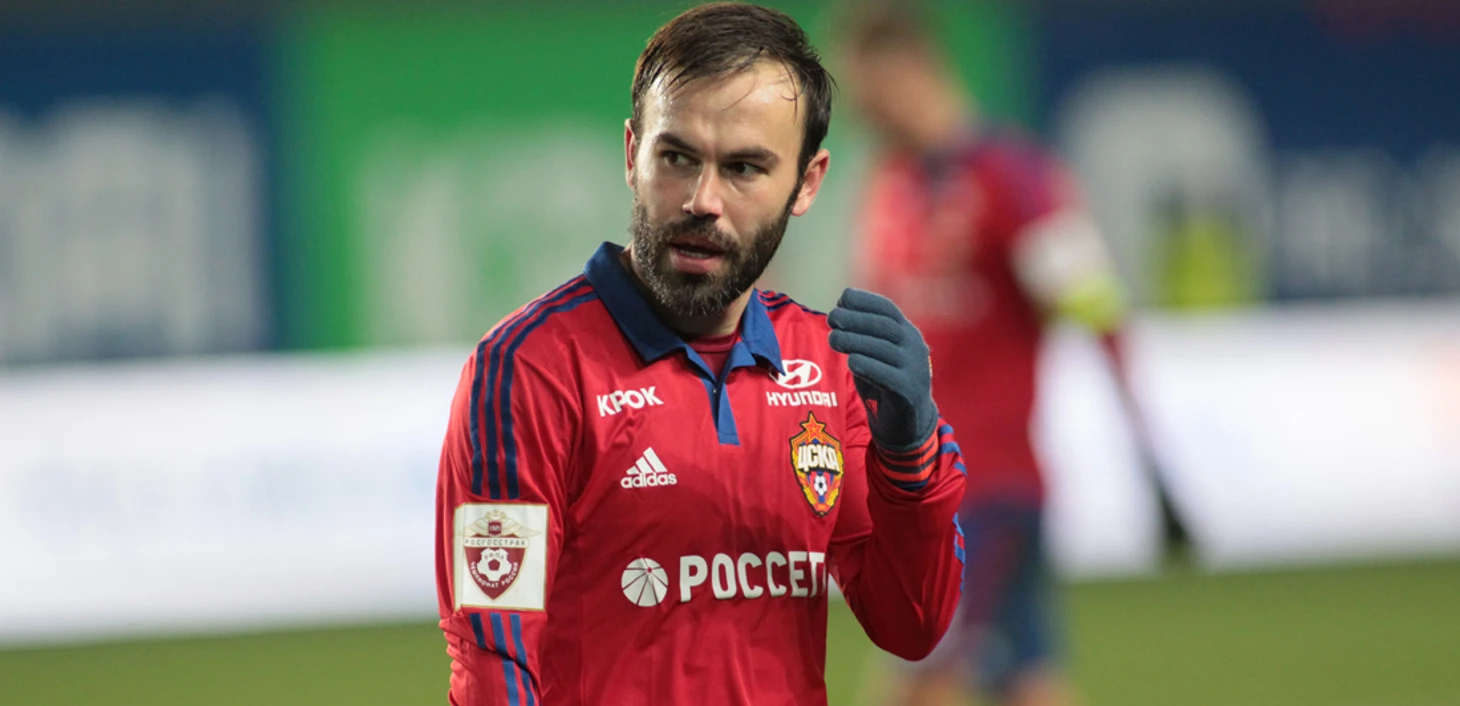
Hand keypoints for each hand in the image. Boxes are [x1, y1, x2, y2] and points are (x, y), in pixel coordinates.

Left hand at [827, 288, 937, 450]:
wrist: (907, 422)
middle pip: (885, 326)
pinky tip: (851, 361)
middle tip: (831, 317)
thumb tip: (837, 312)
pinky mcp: (909, 391)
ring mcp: (915, 369)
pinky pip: (887, 375)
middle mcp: (915, 347)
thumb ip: (862, 335)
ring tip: (832, 338)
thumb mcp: (876, 353)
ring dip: (855, 340)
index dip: (865, 300)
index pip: (888, 309)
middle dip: (856, 319)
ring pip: (884, 349)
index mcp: (908, 333)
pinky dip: (867, 365)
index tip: (842, 298)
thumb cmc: (884, 382)